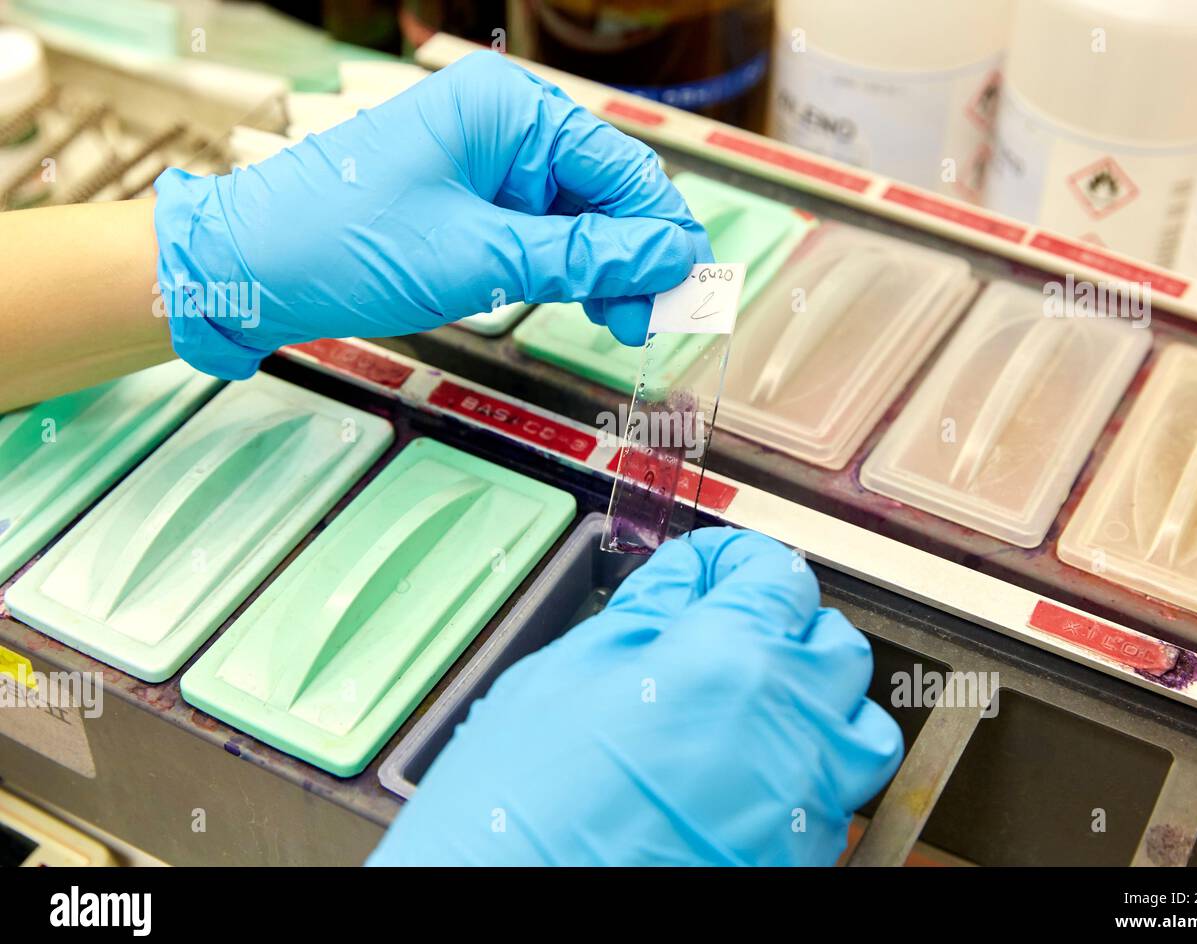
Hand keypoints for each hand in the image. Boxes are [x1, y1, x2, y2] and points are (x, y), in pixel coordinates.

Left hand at [153, 51, 710, 378]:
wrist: (250, 270)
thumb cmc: (345, 245)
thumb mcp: (480, 258)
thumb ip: (584, 257)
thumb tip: (671, 259)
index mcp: (509, 111)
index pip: (621, 167)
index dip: (663, 231)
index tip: (690, 290)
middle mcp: (505, 125)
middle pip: (607, 190)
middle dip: (636, 256)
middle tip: (650, 322)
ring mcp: (487, 162)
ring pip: (580, 216)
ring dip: (606, 269)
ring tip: (618, 323)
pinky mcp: (470, 199)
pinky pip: (542, 230)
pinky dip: (567, 269)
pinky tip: (583, 303)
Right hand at [368, 528, 903, 865]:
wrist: (513, 903)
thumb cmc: (523, 803)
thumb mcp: (564, 675)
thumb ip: (644, 616)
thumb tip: (683, 582)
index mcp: (731, 659)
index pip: (776, 576)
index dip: (738, 561)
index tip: (716, 571)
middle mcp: (791, 725)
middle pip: (834, 644)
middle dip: (788, 625)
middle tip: (731, 634)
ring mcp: (805, 800)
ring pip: (861, 727)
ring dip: (821, 703)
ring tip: (763, 708)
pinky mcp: (800, 859)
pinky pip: (838, 799)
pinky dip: (807, 774)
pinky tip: (748, 777)